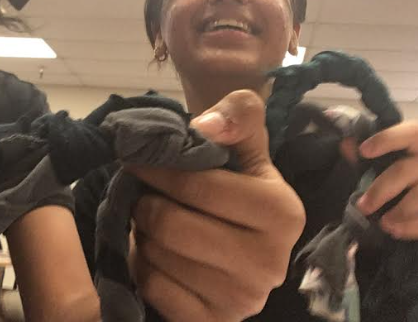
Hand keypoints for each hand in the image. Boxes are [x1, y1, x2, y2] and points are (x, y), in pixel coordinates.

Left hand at [126, 90, 305, 321]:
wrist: (240, 242)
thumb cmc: (236, 184)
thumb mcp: (245, 143)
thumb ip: (238, 116)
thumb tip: (205, 126)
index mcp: (282, 212)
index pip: (198, 186)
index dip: (156, 169)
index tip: (134, 159)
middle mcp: (271, 262)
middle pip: (172, 226)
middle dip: (146, 205)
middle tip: (140, 194)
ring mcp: (244, 300)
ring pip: (158, 258)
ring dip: (142, 234)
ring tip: (150, 222)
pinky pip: (154, 288)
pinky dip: (143, 265)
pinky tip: (154, 252)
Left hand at [357, 121, 417, 239]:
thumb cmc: (413, 185)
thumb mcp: (394, 169)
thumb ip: (369, 159)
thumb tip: (346, 145)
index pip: (412, 132)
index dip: (387, 138)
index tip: (363, 151)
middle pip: (407, 169)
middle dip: (380, 189)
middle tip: (363, 206)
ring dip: (399, 210)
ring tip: (383, 223)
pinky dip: (414, 227)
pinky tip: (397, 231)